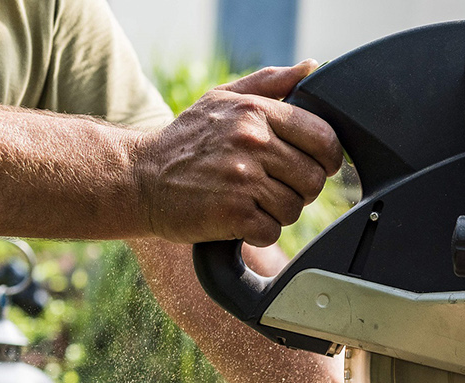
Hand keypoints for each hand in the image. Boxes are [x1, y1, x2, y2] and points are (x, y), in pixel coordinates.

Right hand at [132, 61, 341, 246]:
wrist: (138, 178)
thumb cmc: (187, 140)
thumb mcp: (222, 99)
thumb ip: (269, 83)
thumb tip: (312, 68)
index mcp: (255, 111)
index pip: (324, 138)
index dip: (326, 158)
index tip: (313, 164)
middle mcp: (251, 141)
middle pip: (314, 179)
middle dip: (299, 188)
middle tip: (272, 185)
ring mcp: (242, 178)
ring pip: (295, 208)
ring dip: (277, 212)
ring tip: (250, 200)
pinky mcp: (233, 212)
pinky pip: (271, 231)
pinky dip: (258, 231)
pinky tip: (238, 218)